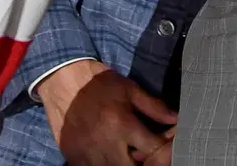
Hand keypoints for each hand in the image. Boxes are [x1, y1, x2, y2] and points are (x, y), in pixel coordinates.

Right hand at [37, 59, 176, 165]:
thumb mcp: (129, 89)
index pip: (153, 149)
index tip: (166, 142)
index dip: (165, 148)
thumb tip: (174, 119)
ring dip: (124, 164)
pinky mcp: (72, 157)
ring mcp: (87, 154)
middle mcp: (105, 144)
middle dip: (145, 163)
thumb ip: (153, 106)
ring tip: (127, 152)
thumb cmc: (98, 82)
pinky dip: (103, 164)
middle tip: (146, 153)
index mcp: (122, 124)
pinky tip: (109, 154)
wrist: (62, 79)